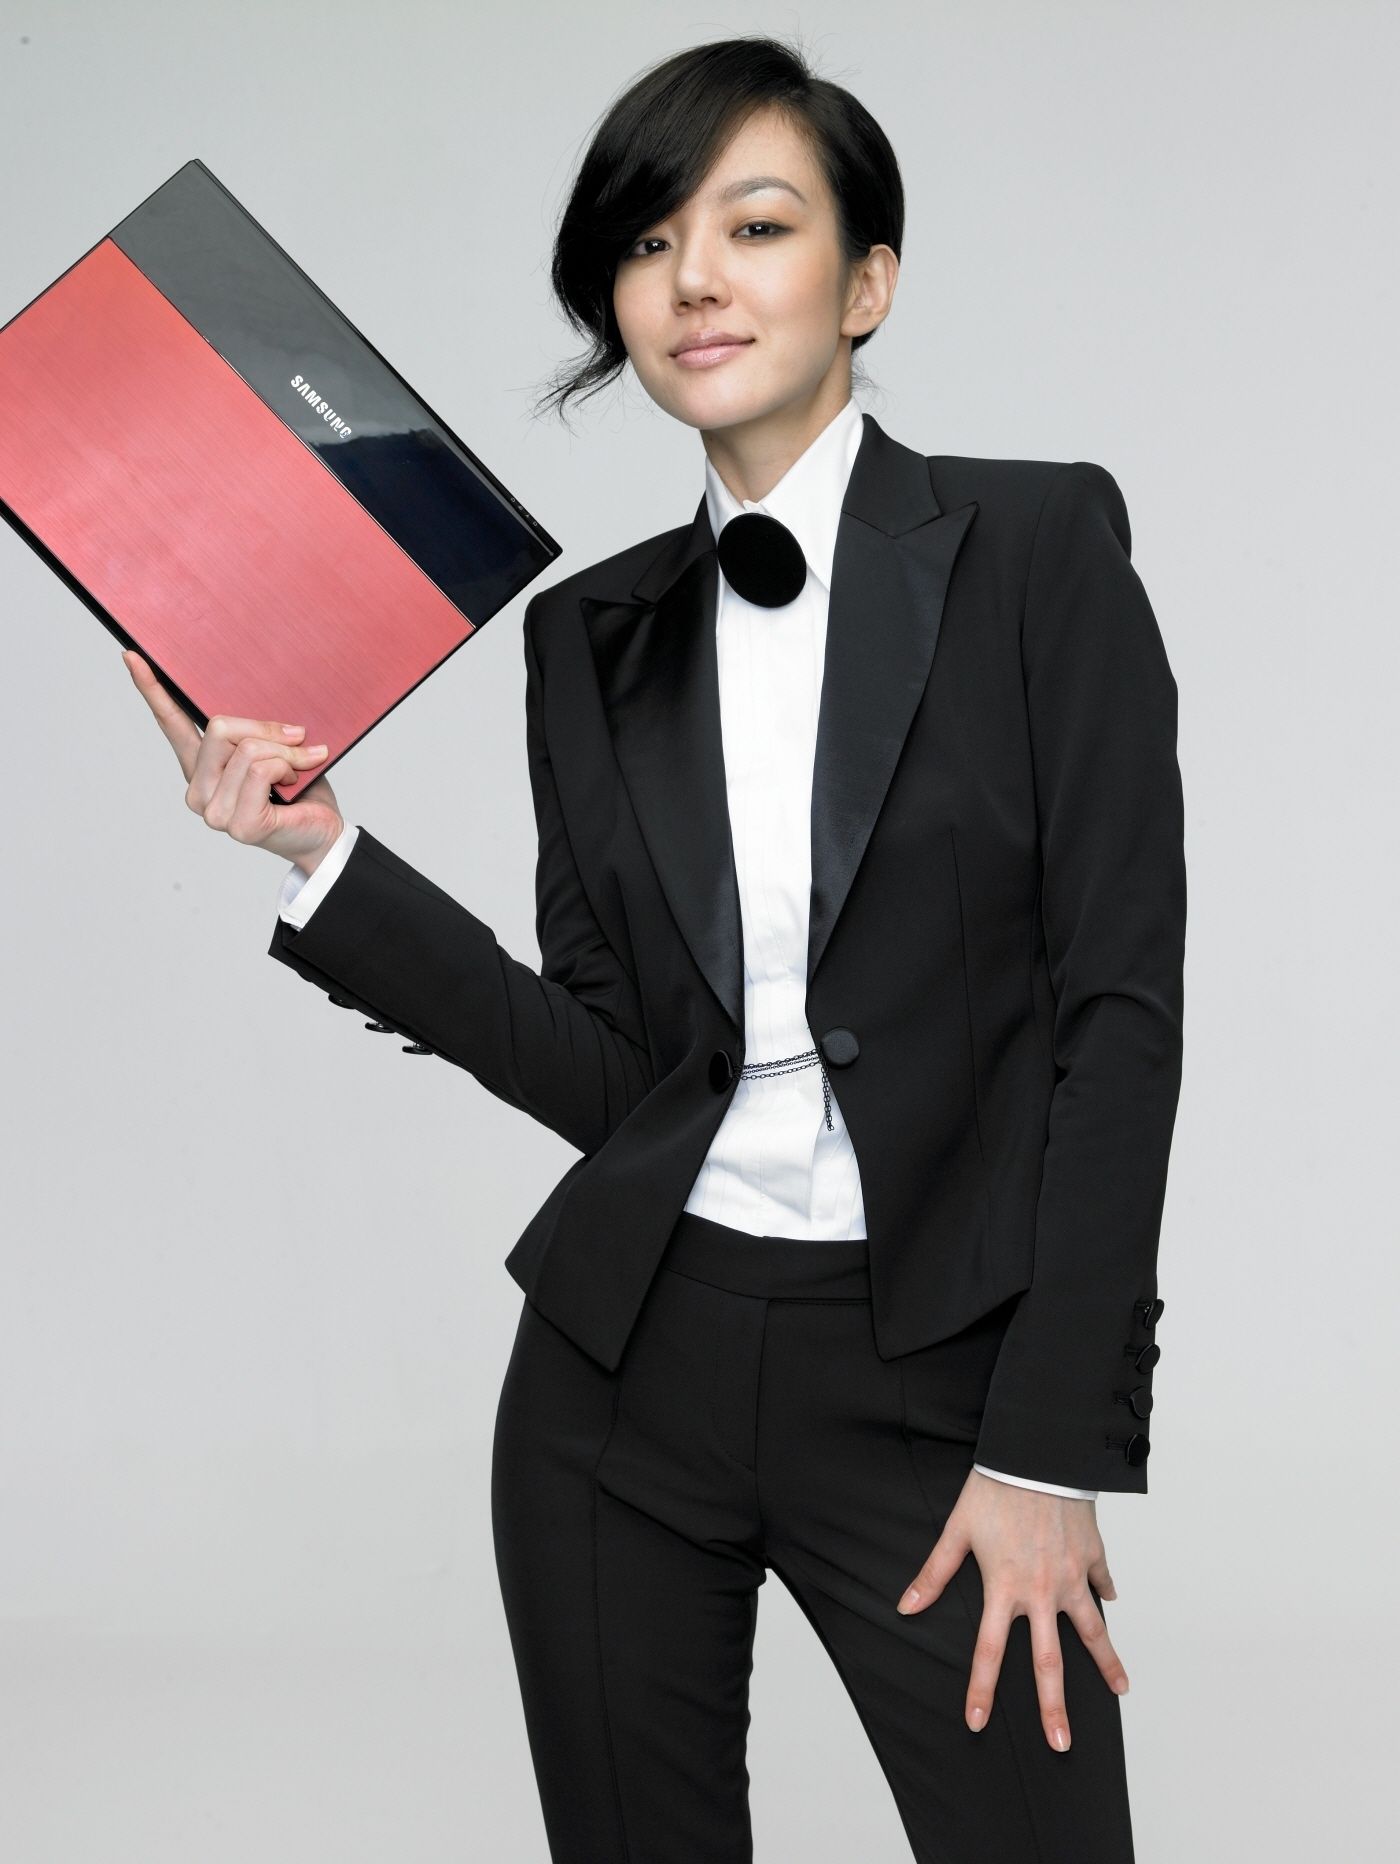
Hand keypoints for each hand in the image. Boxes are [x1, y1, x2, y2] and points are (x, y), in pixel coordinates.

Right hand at [122, 649, 343, 871]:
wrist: (322, 832)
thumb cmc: (300, 791)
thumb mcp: (277, 748)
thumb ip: (257, 731)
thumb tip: (270, 713)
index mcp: (201, 766)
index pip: (171, 723)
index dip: (152, 689)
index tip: (132, 655)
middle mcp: (199, 789)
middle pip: (220, 727)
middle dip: (267, 730)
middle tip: (297, 740)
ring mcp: (214, 811)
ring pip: (246, 749)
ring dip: (285, 753)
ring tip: (297, 769)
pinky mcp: (240, 825)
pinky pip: (261, 770)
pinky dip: (287, 768)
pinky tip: (292, 784)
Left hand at [896, 1468, 1127, 1750]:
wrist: (1038, 1453)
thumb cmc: (994, 1489)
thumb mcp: (957, 1530)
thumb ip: (934, 1573)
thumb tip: (906, 1607)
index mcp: (1004, 1589)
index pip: (989, 1651)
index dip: (981, 1689)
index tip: (977, 1723)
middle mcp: (1042, 1592)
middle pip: (1049, 1662)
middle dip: (1054, 1707)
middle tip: (1061, 1744)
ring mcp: (1073, 1577)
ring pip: (1092, 1631)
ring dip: (1106, 1663)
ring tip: (1120, 1690)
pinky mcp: (1094, 1556)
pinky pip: (1103, 1583)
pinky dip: (1106, 1595)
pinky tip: (1111, 1606)